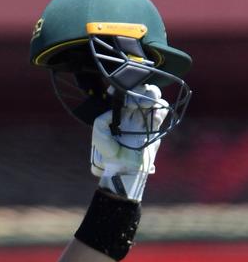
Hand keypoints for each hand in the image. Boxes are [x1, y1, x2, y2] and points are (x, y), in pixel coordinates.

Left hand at [90, 84, 168, 200]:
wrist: (127, 174)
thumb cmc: (110, 159)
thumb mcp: (100, 142)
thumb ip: (101, 124)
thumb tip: (111, 112)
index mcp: (116, 114)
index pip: (119, 94)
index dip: (120, 87)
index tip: (118, 91)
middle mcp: (129, 114)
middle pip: (138, 90)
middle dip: (139, 88)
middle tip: (138, 98)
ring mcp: (143, 119)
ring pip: (151, 97)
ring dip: (151, 95)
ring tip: (147, 104)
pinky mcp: (154, 127)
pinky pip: (161, 110)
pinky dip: (160, 108)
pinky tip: (155, 114)